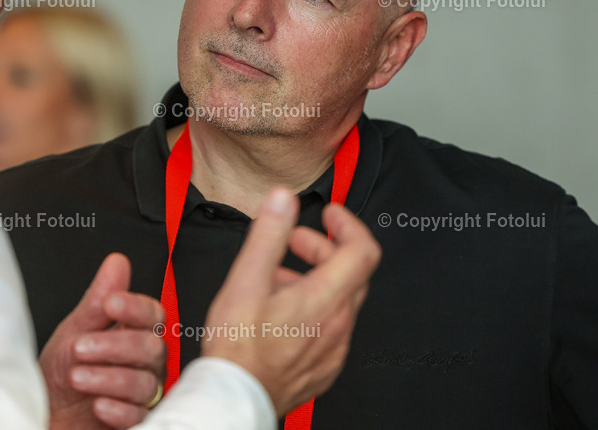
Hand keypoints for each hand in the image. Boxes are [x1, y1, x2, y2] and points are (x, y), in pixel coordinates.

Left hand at [41, 253, 166, 428]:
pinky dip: (119, 410)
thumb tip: (117, 263)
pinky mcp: (138, 422)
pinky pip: (140, 417)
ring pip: (145, 383)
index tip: (111, 302)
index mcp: (135, 334)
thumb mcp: (75, 330)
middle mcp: (145, 363)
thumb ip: (98, 300)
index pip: (152, 315)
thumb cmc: (62, 373)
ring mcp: (143, 394)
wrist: (47, 414)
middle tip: (81, 347)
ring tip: (77, 376)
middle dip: (115, 345)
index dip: (135, 307)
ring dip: (109, 378)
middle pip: (152, 348)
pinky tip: (98, 405)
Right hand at [202, 188, 380, 415]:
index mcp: (325, 299)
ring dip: (315, 277)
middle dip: (324, 247)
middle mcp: (338, 324)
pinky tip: (282, 311)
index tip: (331, 215)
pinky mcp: (325, 365)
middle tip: (295, 241)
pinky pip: (330, 326)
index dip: (349, 224)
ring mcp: (334, 348)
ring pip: (339, 299)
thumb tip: (282, 200)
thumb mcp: (245, 281)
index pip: (363, 250)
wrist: (234, 398)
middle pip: (351, 272)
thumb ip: (268, 235)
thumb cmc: (238, 349)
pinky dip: (313, 307)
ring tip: (277, 276)